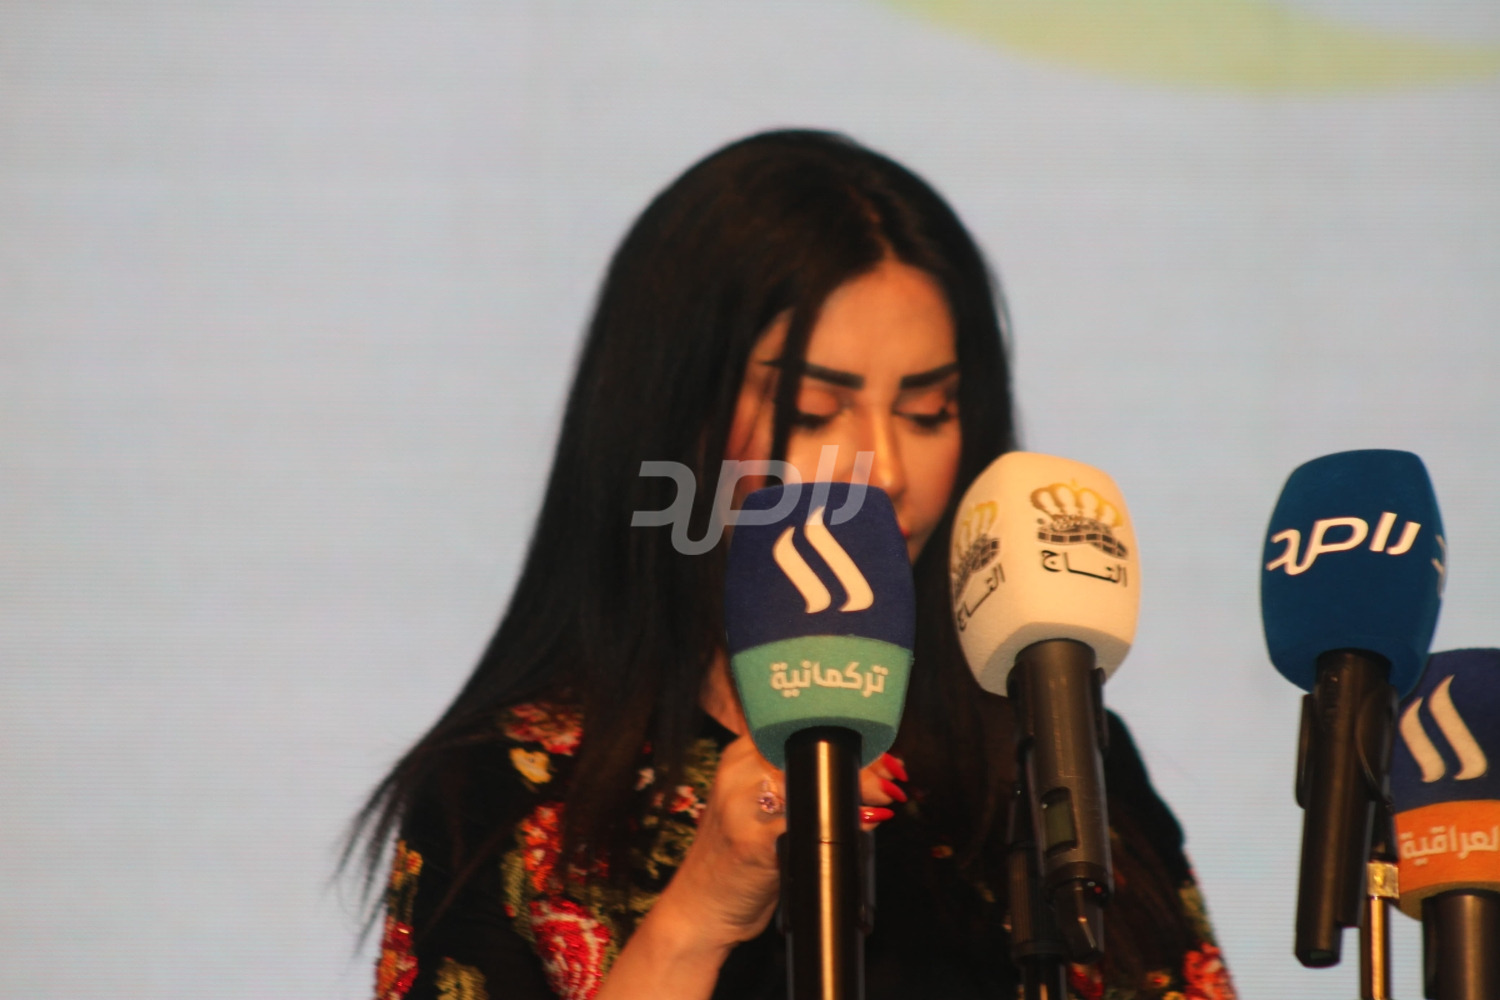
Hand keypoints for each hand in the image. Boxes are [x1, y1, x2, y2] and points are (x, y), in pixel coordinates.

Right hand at [597, 742, 907, 998]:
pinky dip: (843, 823)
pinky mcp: (751, 841)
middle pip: (810, 750)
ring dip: (858, 787)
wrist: (698, 909)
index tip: (881, 754)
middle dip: (862, 760)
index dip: (847, 735)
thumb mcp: (755, 807)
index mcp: (739, 757)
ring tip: (887, 796)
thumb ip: (795, 784)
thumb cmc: (736, 859)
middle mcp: (737, 772)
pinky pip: (806, 823)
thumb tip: (868, 774)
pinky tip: (866, 823)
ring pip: (811, 781)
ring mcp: (741, 805)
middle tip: (894, 775)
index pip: (800, 727)